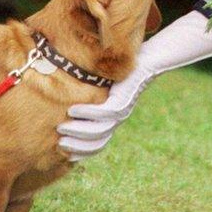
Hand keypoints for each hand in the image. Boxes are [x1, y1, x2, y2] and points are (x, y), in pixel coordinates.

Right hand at [56, 11, 211, 160]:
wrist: (152, 58)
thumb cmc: (127, 68)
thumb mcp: (106, 83)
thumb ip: (92, 91)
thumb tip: (68, 95)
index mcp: (115, 117)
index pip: (98, 144)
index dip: (83, 151)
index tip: (65, 153)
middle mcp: (120, 117)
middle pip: (97, 142)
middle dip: (77, 146)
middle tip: (59, 142)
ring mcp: (123, 110)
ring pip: (99, 130)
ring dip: (79, 131)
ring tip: (62, 127)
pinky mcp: (124, 99)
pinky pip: (104, 113)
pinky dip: (87, 114)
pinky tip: (73, 110)